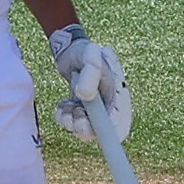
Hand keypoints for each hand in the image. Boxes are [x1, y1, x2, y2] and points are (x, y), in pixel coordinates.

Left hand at [48, 23, 130, 144]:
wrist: (72, 52)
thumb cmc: (86, 52)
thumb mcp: (91, 56)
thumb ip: (91, 73)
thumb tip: (85, 95)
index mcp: (119, 96)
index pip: (120, 124)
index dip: (109, 131)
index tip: (91, 124)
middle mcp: (109, 107)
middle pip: (102, 132)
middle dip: (86, 129)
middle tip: (76, 118)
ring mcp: (94, 111)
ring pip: (84, 129)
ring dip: (71, 122)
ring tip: (66, 107)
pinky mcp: (80, 111)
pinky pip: (71, 123)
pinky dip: (63, 117)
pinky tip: (63, 106)